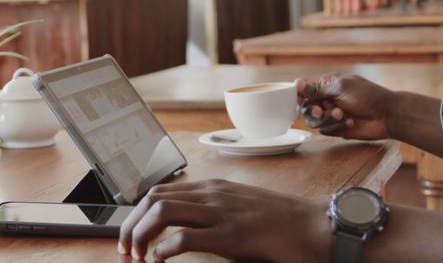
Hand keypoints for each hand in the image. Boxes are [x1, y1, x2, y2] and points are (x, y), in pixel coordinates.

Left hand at [117, 179, 327, 261]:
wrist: (316, 227)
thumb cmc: (282, 223)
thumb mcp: (240, 208)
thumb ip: (213, 212)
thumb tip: (184, 229)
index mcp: (213, 187)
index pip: (160, 191)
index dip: (137, 213)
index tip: (130, 235)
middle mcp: (212, 194)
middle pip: (153, 198)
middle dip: (130, 224)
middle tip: (126, 250)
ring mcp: (221, 212)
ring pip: (162, 212)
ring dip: (140, 235)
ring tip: (138, 256)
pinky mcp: (231, 235)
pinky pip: (184, 237)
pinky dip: (163, 249)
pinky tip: (160, 261)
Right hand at [297, 75, 394, 140]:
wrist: (387, 115)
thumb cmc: (367, 96)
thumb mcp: (340, 88)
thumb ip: (317, 89)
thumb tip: (296, 82)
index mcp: (327, 85)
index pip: (304, 89)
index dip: (299, 95)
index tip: (300, 100)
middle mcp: (327, 99)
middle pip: (305, 107)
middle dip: (314, 109)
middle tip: (321, 110)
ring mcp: (331, 114)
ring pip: (314, 120)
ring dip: (328, 119)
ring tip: (343, 116)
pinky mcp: (337, 128)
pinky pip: (325, 130)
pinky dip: (337, 127)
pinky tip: (351, 122)